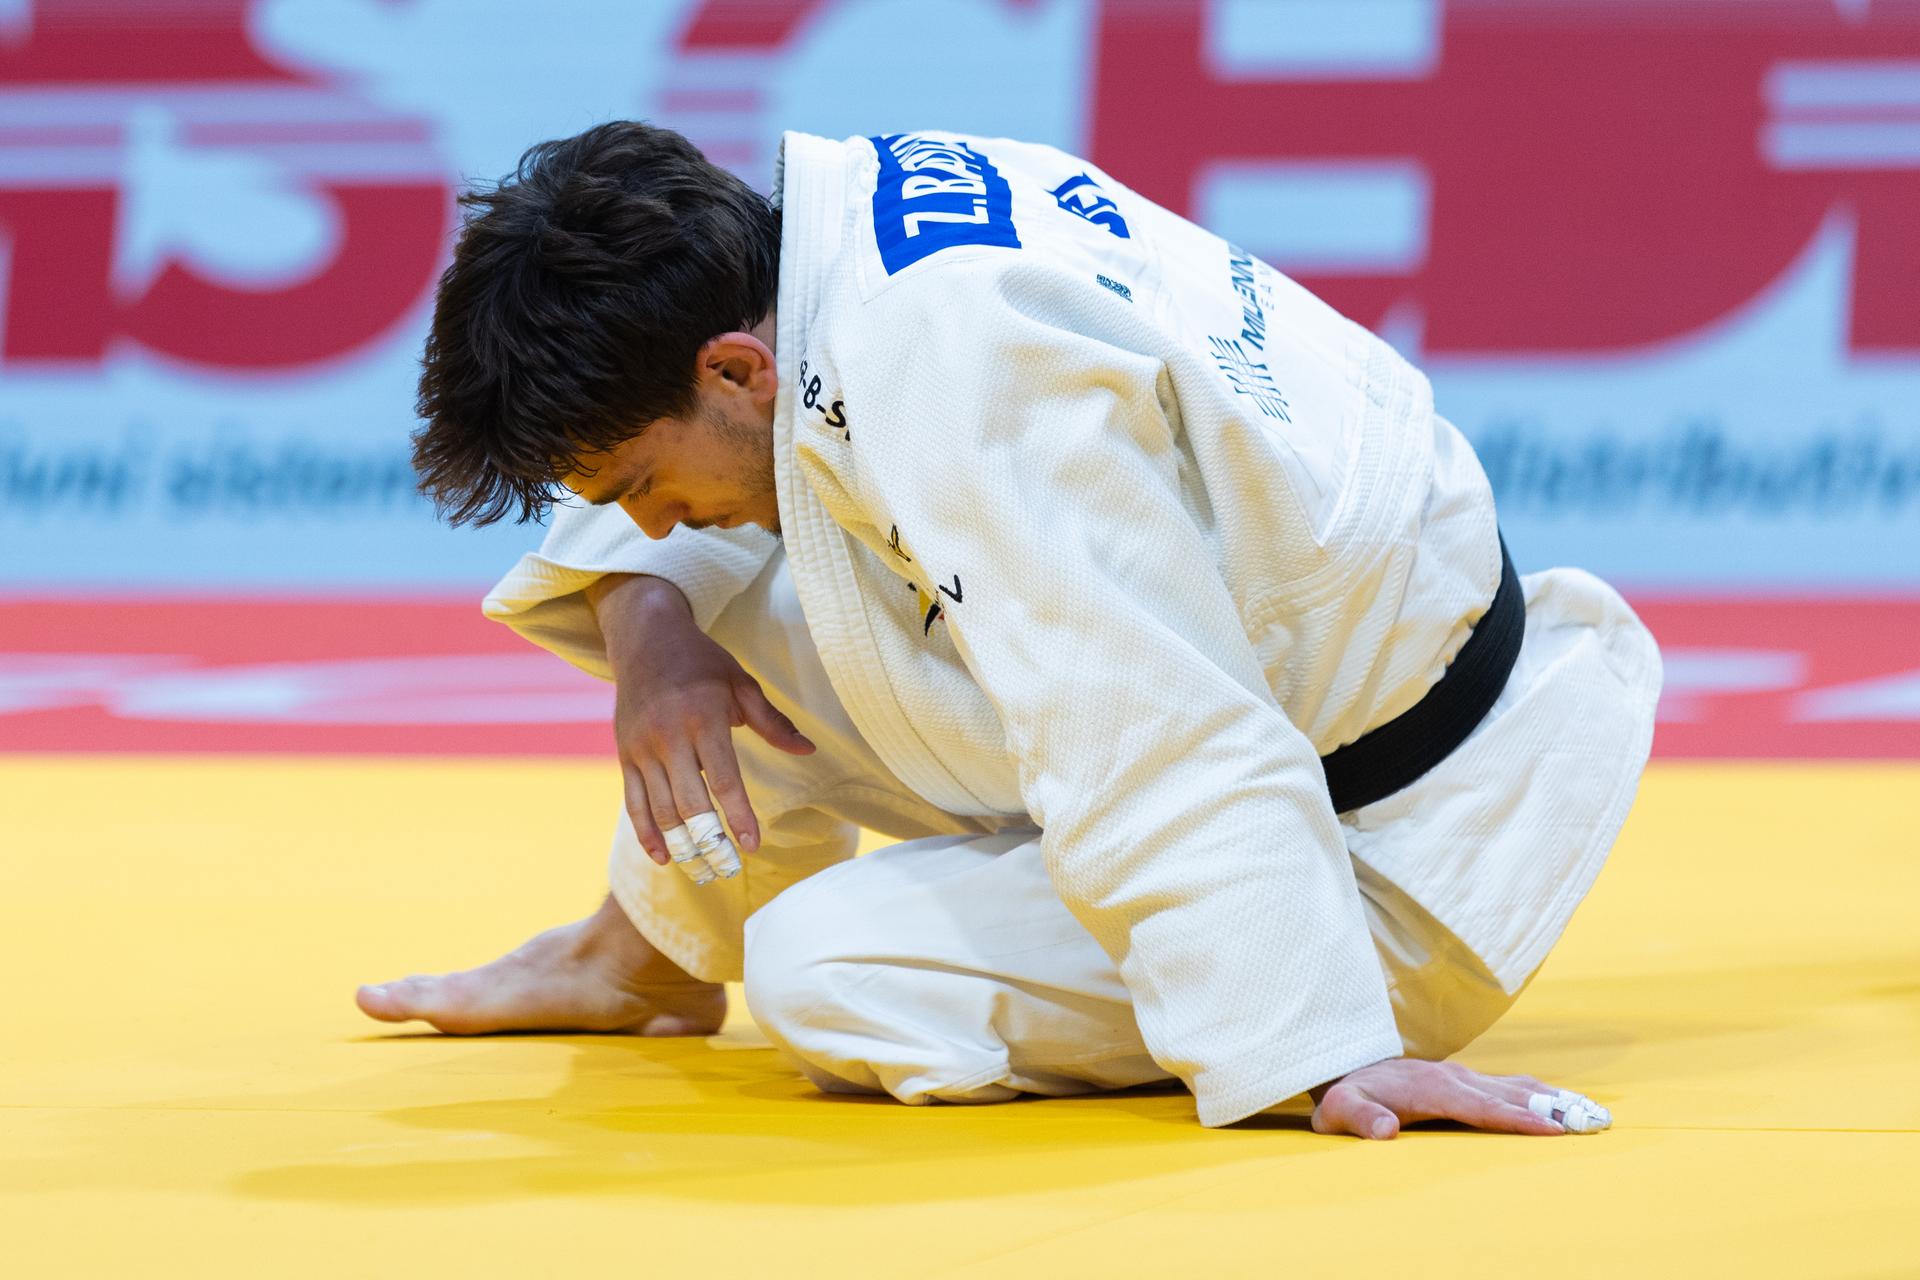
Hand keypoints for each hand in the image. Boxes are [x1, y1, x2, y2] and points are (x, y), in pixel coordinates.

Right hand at [588, 574, 814, 866]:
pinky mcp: (625, 755)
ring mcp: (642, 748)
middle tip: (729, 869)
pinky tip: (664, 858)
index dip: (738, 816)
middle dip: (711, 842)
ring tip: (703, 871)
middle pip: (690, 804)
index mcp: (704, 718)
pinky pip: (634, 802)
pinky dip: (646, 834)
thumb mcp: (742, 684)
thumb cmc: (702, 663)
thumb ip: (773, 723)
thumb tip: (809, 750)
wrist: (646, 639)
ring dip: (681, 846)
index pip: (723, 779)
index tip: (752, 845)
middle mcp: (669, 736)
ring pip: (660, 809)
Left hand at [1309, 1058, 1598, 1138]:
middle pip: (1509, 1094)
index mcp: (1431, 1088)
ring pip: (1514, 1086)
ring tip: (1593, 1113)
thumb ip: (1361, 1118)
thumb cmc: (1346, 1096)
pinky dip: (1539, 1093)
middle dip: (1551, 1108)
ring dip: (1553, 1099)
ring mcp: (1461, 1076)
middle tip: (1593, 1121)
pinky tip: (1563, 1103)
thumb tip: (1385, 1130)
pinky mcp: (1465, 1079)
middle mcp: (1453, 1077)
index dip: (1515, 1117)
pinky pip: (1508, 1085)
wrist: (1346, 1068)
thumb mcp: (1340, 1111)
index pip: (1481, 1106)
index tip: (1550, 1128)